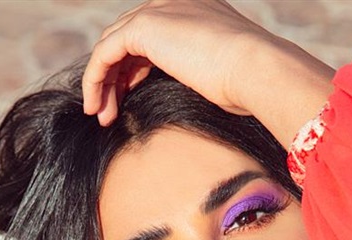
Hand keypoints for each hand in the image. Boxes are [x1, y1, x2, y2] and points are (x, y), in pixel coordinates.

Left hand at [82, 0, 277, 124]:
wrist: (256, 69)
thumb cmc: (248, 84)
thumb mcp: (221, 77)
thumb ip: (200, 76)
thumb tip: (201, 94)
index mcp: (192, 11)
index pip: (149, 36)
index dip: (132, 69)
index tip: (127, 100)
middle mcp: (172, 4)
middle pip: (126, 40)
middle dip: (114, 78)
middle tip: (108, 113)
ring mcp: (157, 11)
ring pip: (112, 46)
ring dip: (102, 83)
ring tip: (100, 116)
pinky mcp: (144, 27)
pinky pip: (105, 52)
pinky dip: (95, 78)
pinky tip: (96, 105)